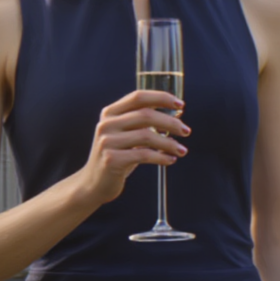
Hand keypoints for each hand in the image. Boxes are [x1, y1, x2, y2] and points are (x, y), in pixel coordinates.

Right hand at [76, 89, 188, 206]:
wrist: (93, 183)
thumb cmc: (116, 156)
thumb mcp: (124, 134)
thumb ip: (141, 122)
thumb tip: (175, 115)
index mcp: (110, 113)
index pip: (138, 97)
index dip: (161, 98)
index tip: (180, 105)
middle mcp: (106, 125)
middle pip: (145, 115)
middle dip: (171, 122)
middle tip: (186, 131)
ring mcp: (107, 142)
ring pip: (147, 135)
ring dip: (169, 143)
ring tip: (182, 150)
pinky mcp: (111, 160)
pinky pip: (144, 155)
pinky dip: (161, 157)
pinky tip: (170, 160)